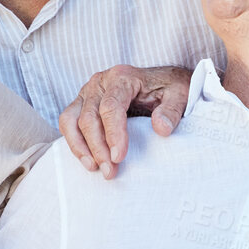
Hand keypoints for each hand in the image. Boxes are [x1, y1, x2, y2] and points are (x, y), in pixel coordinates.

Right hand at [59, 64, 192, 179]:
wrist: (163, 81)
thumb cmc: (170, 89)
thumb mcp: (180, 95)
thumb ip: (172, 110)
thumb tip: (161, 128)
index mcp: (122, 77)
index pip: (111, 106)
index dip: (113, 134)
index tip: (119, 157)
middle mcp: (100, 81)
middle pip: (89, 117)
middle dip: (98, 147)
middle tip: (110, 171)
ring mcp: (88, 92)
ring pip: (71, 120)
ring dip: (81, 147)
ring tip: (94, 168)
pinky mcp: (82, 103)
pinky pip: (68, 123)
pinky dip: (74, 143)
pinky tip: (88, 160)